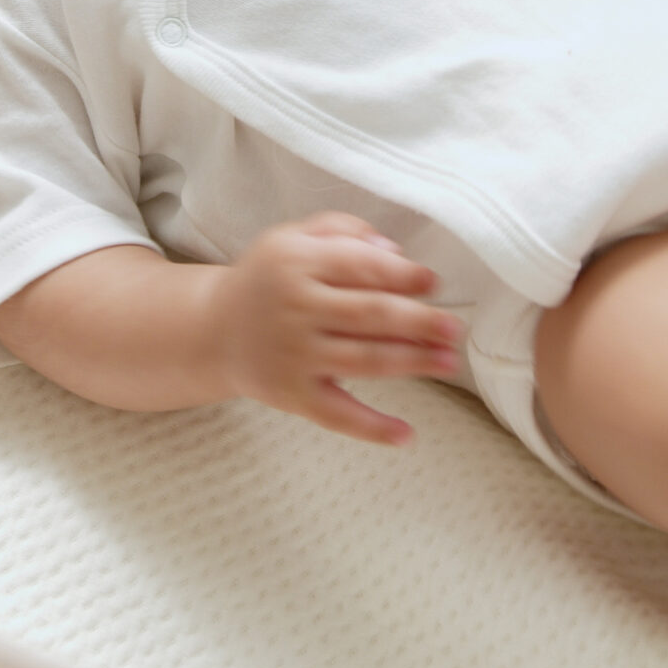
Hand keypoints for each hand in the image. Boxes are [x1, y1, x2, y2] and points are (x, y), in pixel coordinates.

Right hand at [210, 212, 464, 445]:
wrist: (213, 330)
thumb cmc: (268, 278)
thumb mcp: (293, 237)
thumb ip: (343, 231)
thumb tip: (395, 252)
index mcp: (296, 262)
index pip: (359, 266)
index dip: (401, 274)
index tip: (433, 283)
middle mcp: (295, 309)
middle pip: (368, 314)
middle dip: (418, 321)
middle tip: (454, 328)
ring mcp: (293, 356)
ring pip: (363, 361)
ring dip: (412, 362)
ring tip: (448, 361)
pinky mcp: (291, 395)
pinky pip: (337, 415)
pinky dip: (372, 429)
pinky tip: (407, 435)